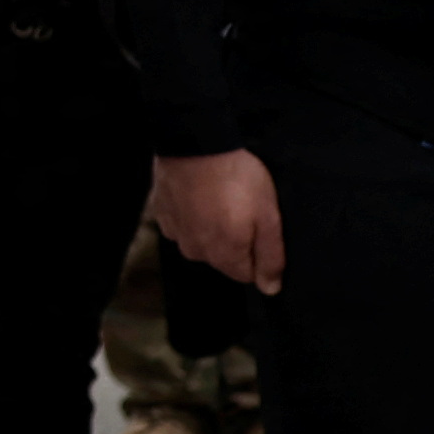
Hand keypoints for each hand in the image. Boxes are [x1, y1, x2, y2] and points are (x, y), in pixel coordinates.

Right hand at [156, 147, 285, 298]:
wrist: (195, 144)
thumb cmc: (237, 179)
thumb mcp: (268, 216)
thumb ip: (271, 256)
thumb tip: (270, 289)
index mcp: (225, 255)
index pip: (247, 274)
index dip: (259, 253)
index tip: (260, 226)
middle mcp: (197, 252)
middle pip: (223, 259)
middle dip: (235, 240)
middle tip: (243, 208)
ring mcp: (176, 233)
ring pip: (201, 242)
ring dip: (211, 227)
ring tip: (220, 199)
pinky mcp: (162, 214)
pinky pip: (183, 224)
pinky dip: (192, 214)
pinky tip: (200, 195)